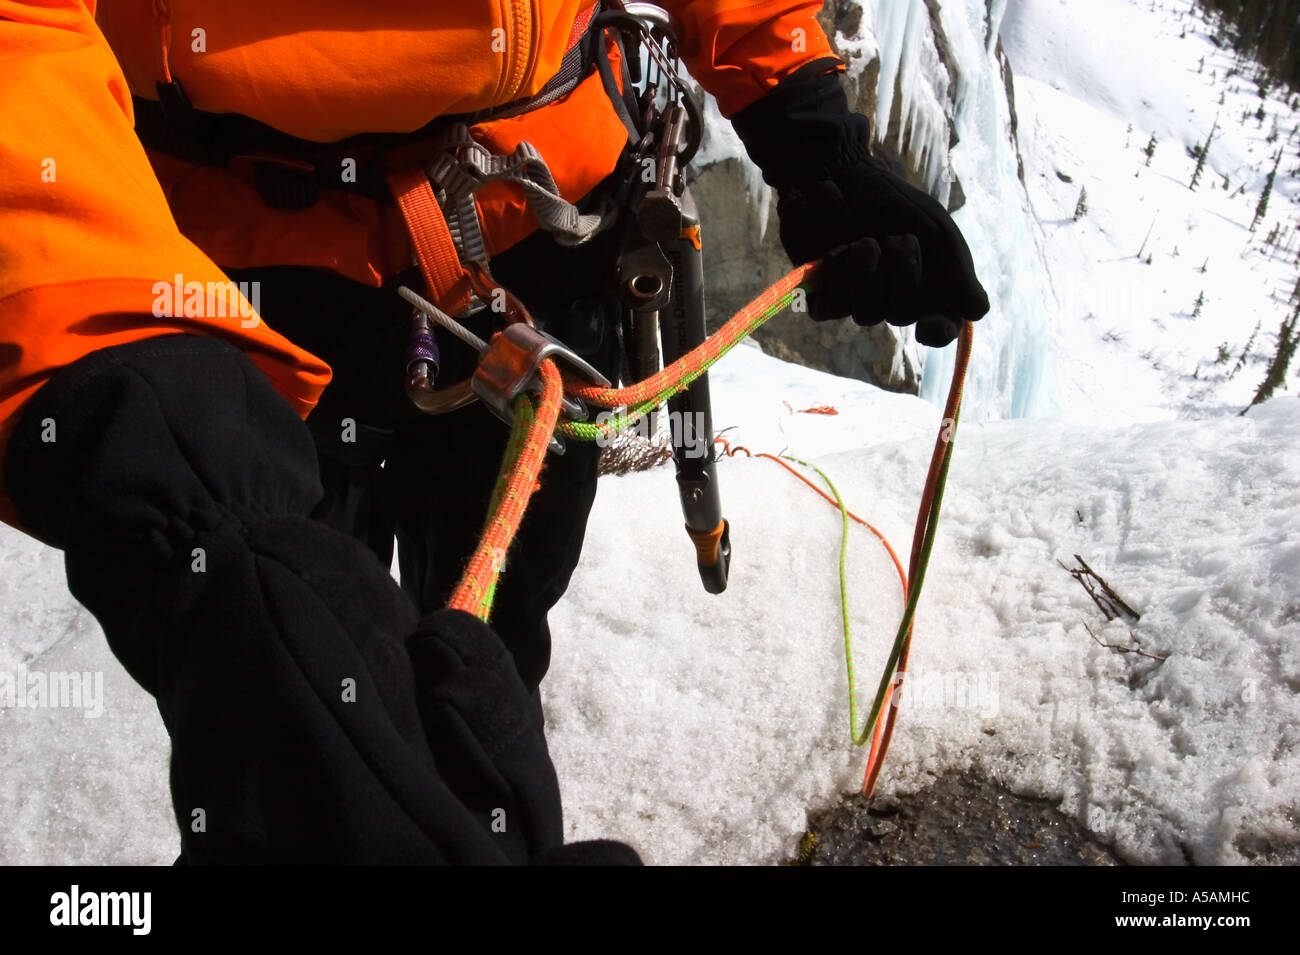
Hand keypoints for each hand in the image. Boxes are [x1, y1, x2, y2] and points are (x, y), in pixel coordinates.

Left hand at [777, 159, 989, 345]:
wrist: (839, 174)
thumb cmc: (891, 200)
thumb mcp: (934, 227)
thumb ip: (956, 267)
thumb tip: (977, 310)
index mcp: (928, 287)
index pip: (939, 326)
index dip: (937, 331)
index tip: (930, 325)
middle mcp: (893, 298)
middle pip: (901, 315)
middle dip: (903, 272)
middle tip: (898, 238)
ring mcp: (856, 298)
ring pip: (865, 314)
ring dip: (867, 272)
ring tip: (863, 240)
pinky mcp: (821, 293)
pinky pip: (828, 310)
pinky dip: (836, 277)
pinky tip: (837, 250)